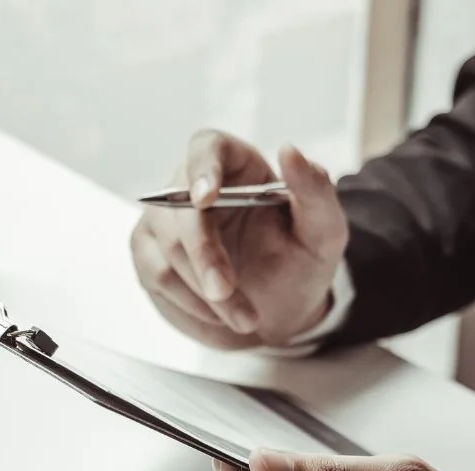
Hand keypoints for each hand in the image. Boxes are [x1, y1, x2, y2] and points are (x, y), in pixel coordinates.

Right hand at [130, 130, 348, 349]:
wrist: (280, 311)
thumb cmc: (300, 263)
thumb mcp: (324, 232)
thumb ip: (316, 192)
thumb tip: (290, 150)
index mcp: (236, 165)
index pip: (207, 148)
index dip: (202, 169)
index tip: (205, 198)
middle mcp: (191, 185)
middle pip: (180, 208)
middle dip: (204, 255)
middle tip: (226, 291)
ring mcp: (164, 219)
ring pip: (168, 249)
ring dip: (204, 290)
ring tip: (245, 317)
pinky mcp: (150, 254)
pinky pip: (156, 275)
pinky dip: (190, 302)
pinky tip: (218, 314)